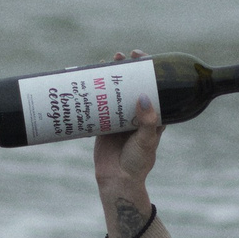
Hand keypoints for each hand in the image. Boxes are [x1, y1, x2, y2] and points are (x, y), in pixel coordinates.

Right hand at [94, 49, 161, 237]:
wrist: (117, 181)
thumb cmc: (137, 163)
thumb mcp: (146, 141)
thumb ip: (147, 121)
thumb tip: (143, 97)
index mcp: (152, 115)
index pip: (152, 86)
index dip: (148, 69)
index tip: (141, 57)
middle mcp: (135, 114)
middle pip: (131, 85)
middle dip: (126, 69)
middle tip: (121, 56)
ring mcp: (118, 118)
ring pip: (113, 92)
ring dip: (108, 78)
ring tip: (104, 63)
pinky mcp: (102, 125)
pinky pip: (96, 106)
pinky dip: (91, 94)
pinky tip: (86, 82)